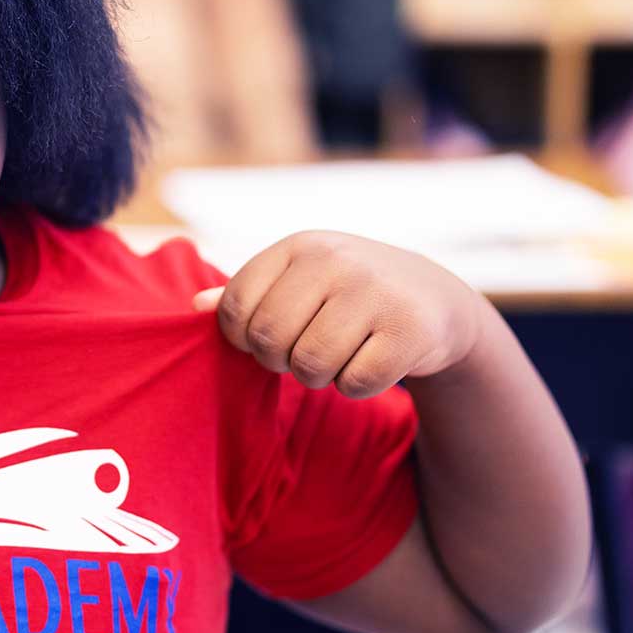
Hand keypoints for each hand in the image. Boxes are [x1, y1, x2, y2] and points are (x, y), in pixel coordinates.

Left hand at [193, 232, 487, 397]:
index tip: (268, 338)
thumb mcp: (300, 279)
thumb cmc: (349, 293)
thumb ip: (249, 292)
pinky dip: (357, 386)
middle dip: (281, 361)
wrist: (436, 300)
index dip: (242, 338)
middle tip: (307, 351)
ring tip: (340, 355)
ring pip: (310, 366)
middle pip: (268, 340)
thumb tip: (195, 306)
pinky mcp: (409, 330)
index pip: (235, 305)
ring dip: (320, 377)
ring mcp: (375, 292)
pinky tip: (372, 362)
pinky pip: (355, 384)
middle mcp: (336, 261)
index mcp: (300, 246)